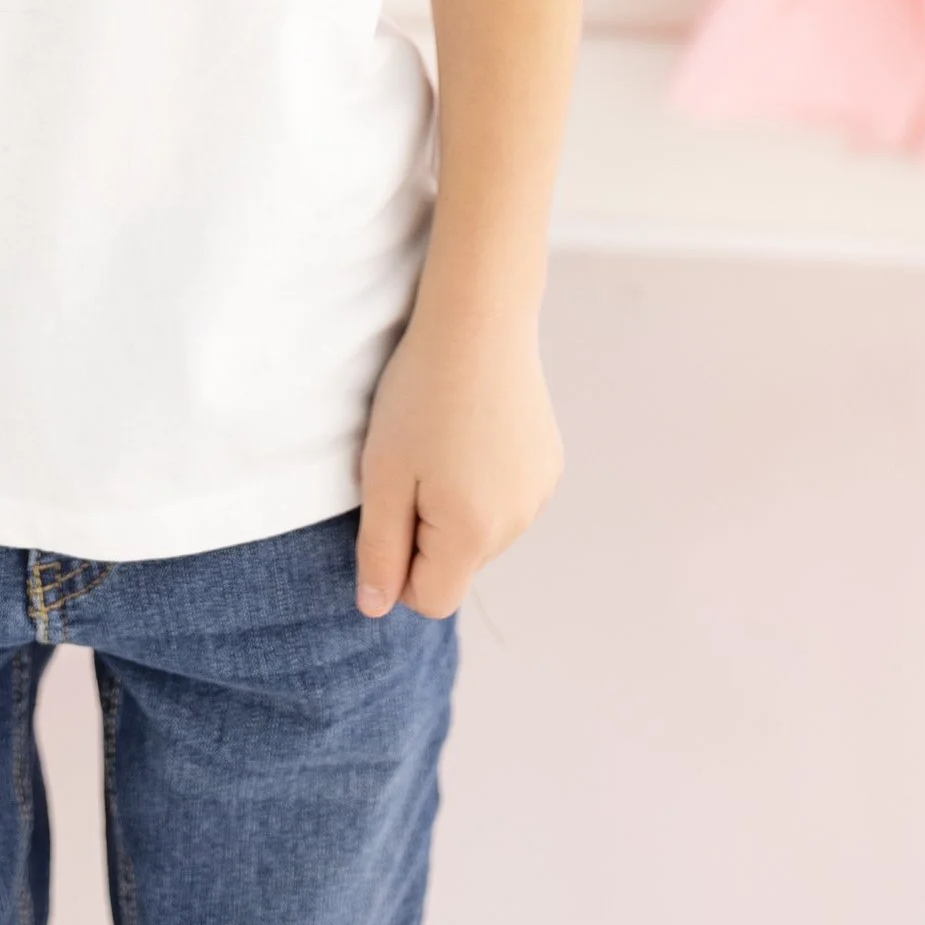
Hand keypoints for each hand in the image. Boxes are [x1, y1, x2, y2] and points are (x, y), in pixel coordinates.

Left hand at [354, 293, 563, 619]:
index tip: (389, 505)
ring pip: (481, 532)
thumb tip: (375, 607)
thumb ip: (379, 549)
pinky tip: (472, 428)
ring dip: (455, 505)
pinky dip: (483, 480)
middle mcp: (518, 523)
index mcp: (474, 533)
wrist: (479, 317)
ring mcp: (539, 494)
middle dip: (426, 530)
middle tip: (412, 459)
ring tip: (443, 437)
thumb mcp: (383, 472)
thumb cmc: (419, 392)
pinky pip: (505, 499)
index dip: (397, 565)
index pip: (430, 599)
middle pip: (456, 565)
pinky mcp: (549, 465)